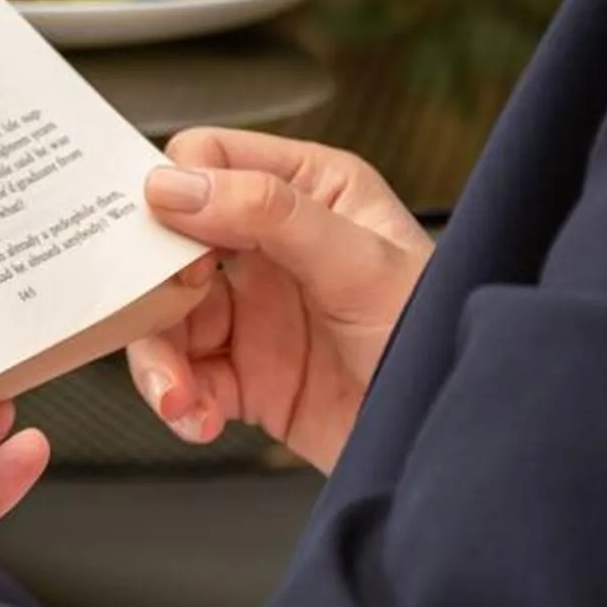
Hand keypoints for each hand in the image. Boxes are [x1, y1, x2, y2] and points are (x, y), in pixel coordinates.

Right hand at [129, 127, 433, 473]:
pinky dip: (178, 400)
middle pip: (169, 241)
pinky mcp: (246, 376)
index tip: (168, 240)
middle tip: (151, 316)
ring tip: (178, 394)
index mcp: (310, 192)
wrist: (458, 444)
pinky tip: (198, 416)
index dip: (175, 195)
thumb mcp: (361, 265)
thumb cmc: (441, 340)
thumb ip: (269, 214)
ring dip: (158, 358)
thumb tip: (174, 185)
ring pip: (164, 314)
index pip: (209, 161)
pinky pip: (183, 376)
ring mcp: (256, 313)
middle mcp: (273, 246)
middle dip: (149, 285)